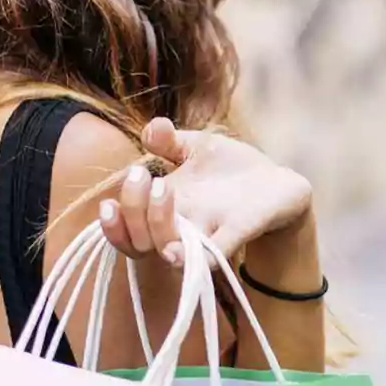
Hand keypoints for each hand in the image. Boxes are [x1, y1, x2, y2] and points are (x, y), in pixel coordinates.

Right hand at [98, 118, 312, 264]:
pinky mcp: (237, 233)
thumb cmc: (231, 170)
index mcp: (165, 208)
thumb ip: (170, 140)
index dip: (111, 226)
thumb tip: (152, 128)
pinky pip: (213, 255)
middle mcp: (182, 226)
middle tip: (143, 175)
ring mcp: (208, 232)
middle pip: (140, 241)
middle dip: (133, 210)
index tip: (108, 204)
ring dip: (156, 224)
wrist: (278, 182)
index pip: (127, 230)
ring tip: (163, 188)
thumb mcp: (197, 148)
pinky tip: (178, 251)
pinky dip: (196, 257)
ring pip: (169, 250)